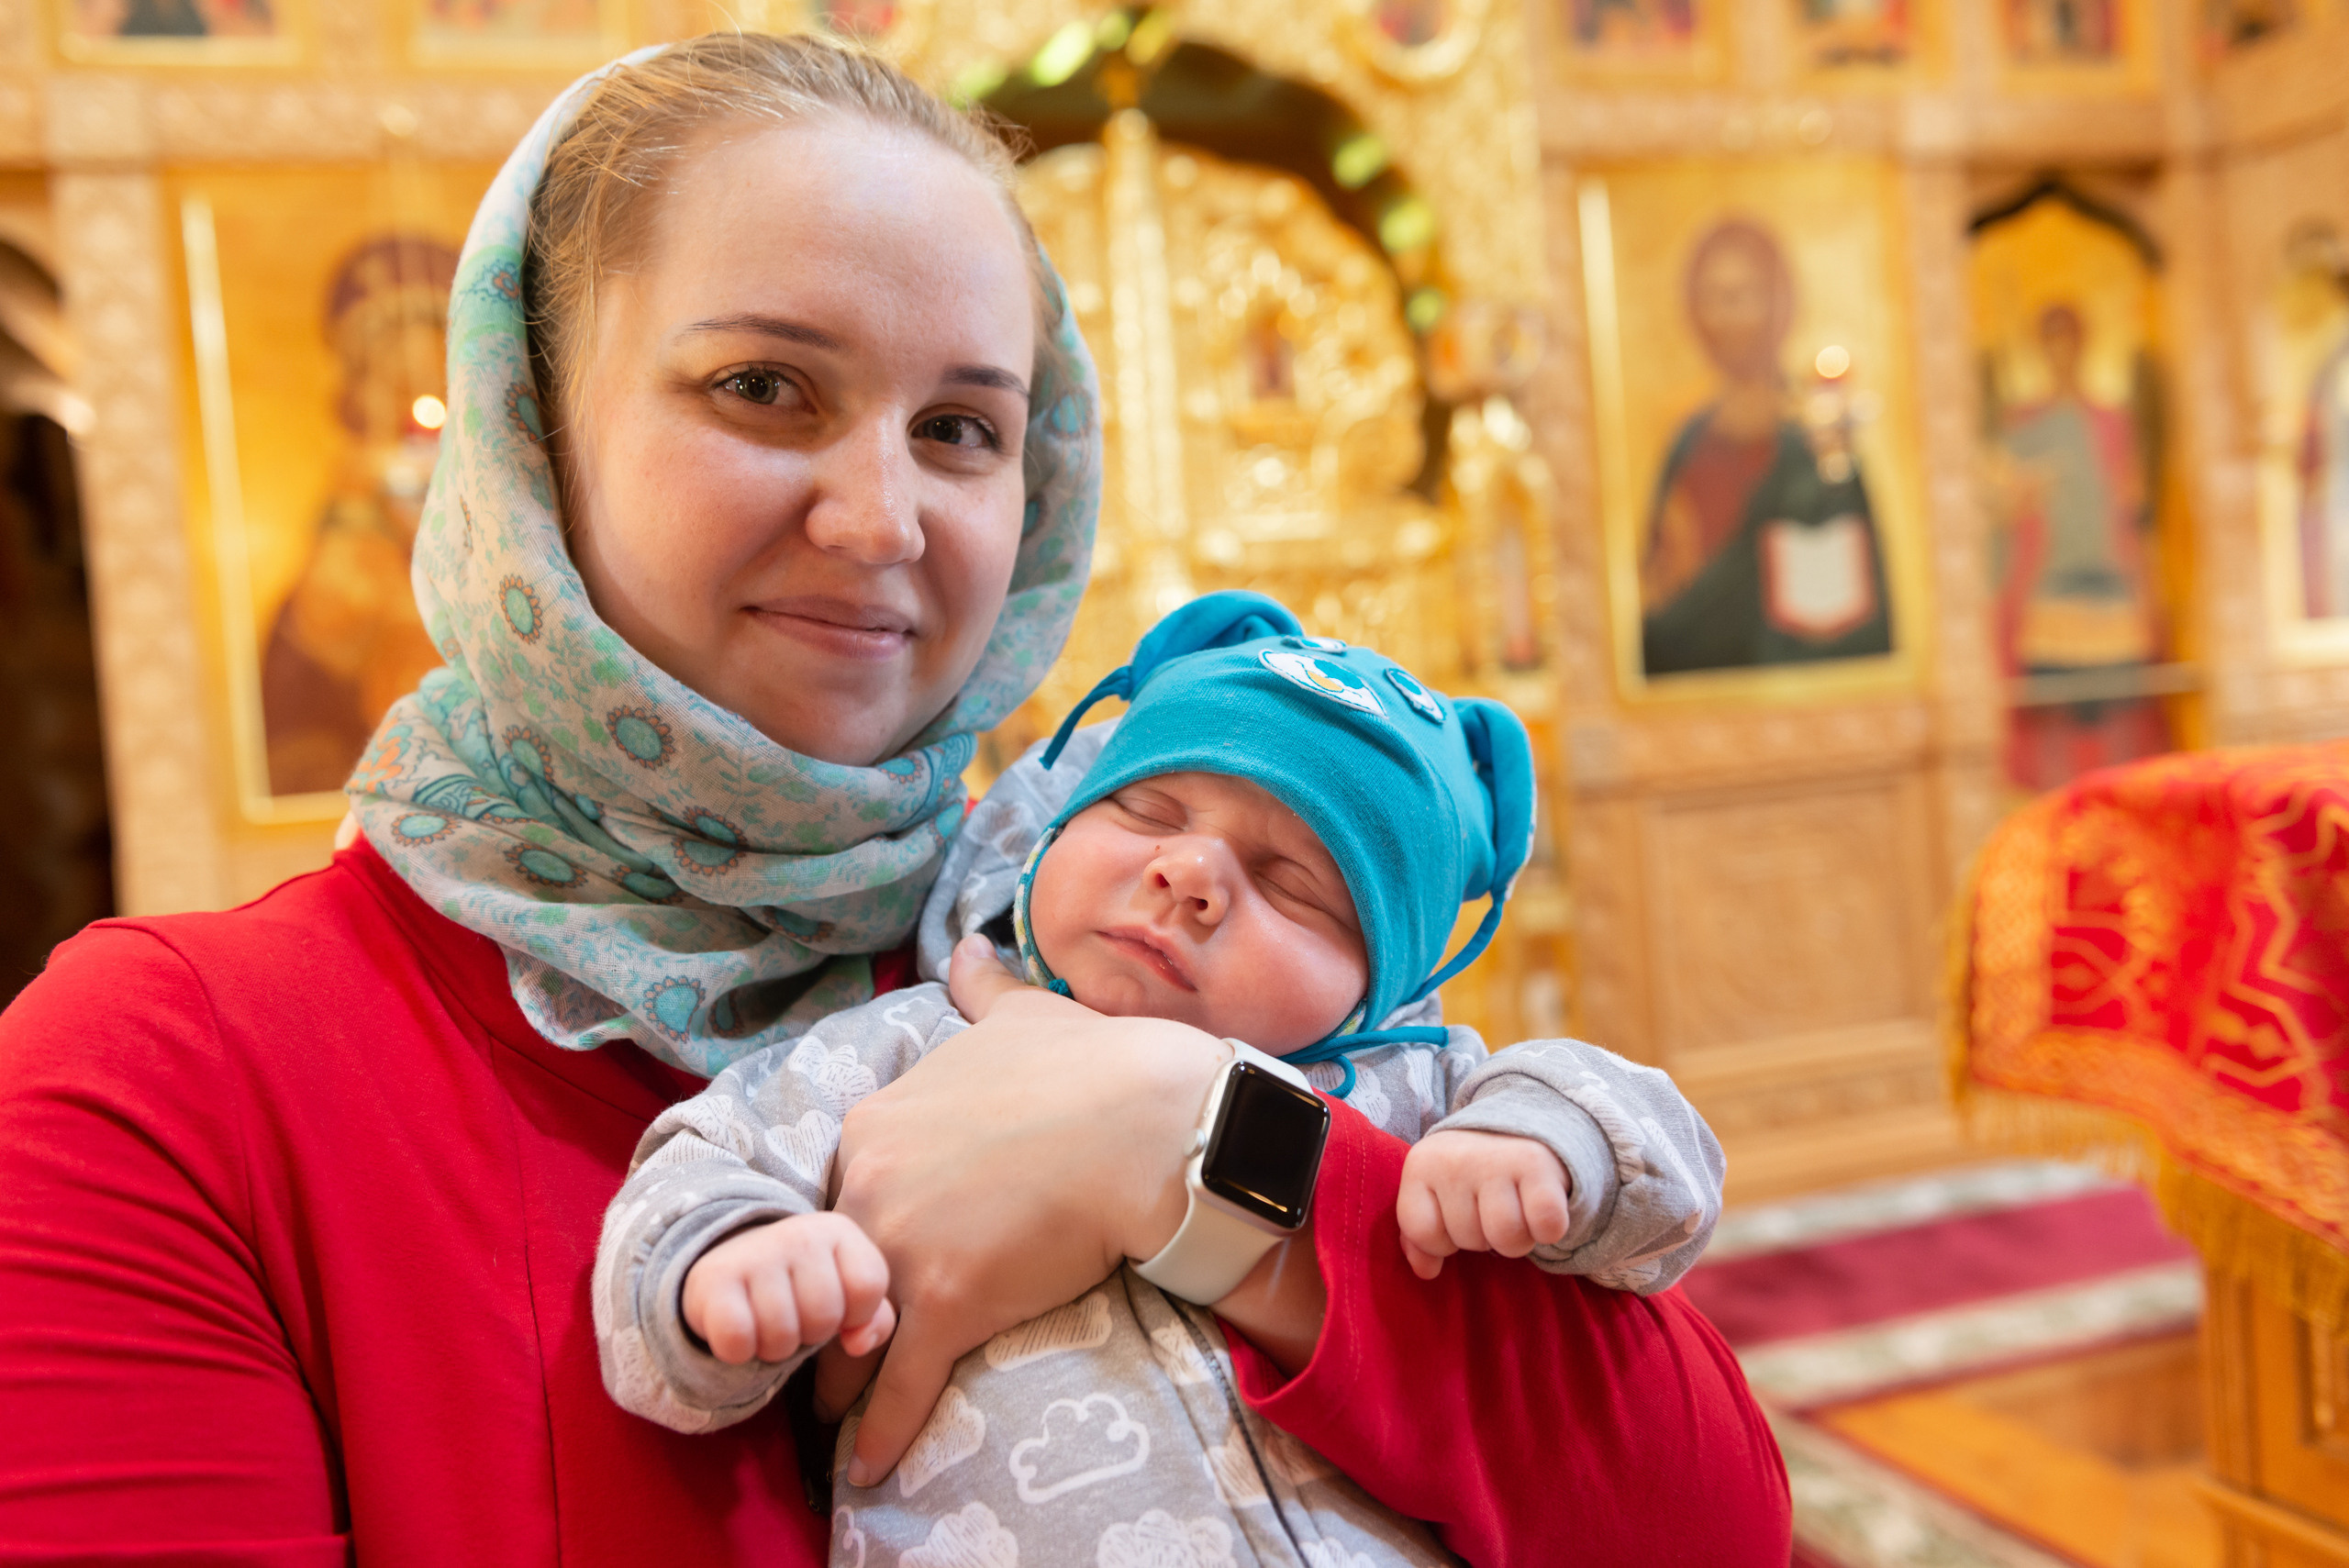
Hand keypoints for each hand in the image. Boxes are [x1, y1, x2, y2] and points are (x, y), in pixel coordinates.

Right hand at [680, 1211, 896, 1364]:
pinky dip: (737, 1351)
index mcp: (840, 1231)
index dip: (855, 1314)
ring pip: (782, 1336)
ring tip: (766, 1323)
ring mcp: (755, 1253)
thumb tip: (858, 1343)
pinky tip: (739, 1329)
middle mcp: (799, 1233)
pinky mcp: (714, 1278)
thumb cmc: (802, 1286)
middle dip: (811, 1334)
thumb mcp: (847, 1293)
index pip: (868, 1285)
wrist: (731, 1259)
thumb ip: (874, 1319)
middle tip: (795, 1317)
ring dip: (774, 1347)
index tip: (836, 1306)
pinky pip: (737, 1340)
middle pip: (824, 1318)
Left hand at [825, 935, 1226, 1485]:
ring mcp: (903, 1251)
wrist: (1147, 1122)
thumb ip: (980, 990)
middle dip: (829, 1311)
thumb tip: (968, 949)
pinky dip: (877, 1436)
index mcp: (877, 1124)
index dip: (849, 1235)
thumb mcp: (1020, 1016)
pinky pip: (894, 1387)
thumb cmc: (1090, 1065)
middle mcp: (870, 1188)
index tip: (858, 1262)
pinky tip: (866, 1470)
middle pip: (828, 1273)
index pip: (838, 1198)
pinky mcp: (947, 1308)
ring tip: (835, 1416)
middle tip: (838, 1343)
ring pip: (846, 1338)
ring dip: (837, 1380)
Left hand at [1396, 1129, 1571, 1279]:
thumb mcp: (1436, 1194)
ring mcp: (1497, 1160)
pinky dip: (1549, 1229)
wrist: (1519, 1127)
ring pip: (1507, 1239)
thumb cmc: (1470, 1174)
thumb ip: (1421, 1234)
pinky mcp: (1538, 1165)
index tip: (1455, 1218)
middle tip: (1492, 1206)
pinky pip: (1546, 1226)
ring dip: (1517, 1238)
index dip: (1442, 1241)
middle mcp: (1456, 1158)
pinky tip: (1541, 1208)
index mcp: (1422, 1165)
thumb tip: (1426, 1272)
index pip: (1423, 1234)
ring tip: (1515, 1211)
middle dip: (1483, 1236)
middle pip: (1468, 1240)